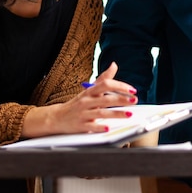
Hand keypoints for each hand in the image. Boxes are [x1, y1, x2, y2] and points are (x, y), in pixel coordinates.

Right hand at [21, 62, 136, 137]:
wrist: (57, 117)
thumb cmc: (77, 103)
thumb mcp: (89, 89)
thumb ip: (103, 78)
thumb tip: (114, 65)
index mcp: (90, 91)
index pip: (106, 84)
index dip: (120, 86)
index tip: (132, 90)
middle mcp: (86, 101)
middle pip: (106, 99)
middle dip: (121, 99)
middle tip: (134, 100)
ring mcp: (83, 113)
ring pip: (101, 113)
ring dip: (116, 114)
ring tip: (129, 114)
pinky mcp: (80, 126)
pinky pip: (91, 126)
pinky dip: (100, 127)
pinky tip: (108, 127)